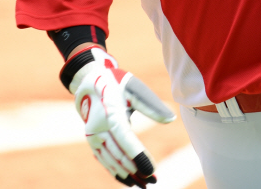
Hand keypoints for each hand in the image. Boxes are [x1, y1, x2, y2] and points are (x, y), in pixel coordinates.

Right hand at [60, 47, 175, 186]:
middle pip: (118, 155)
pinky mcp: (92, 142)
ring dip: (127, 175)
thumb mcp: (135, 89)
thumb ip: (152, 105)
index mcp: (110, 114)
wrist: (89, 81)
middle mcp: (98, 129)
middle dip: (136, 170)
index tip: (152, 170)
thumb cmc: (117, 83)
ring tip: (144, 185)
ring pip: (110, 161)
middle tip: (154, 181)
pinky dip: (115, 172)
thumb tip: (171, 119)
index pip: (126, 139)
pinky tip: (128, 180)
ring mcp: (93, 137)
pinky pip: (104, 160)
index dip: (138, 156)